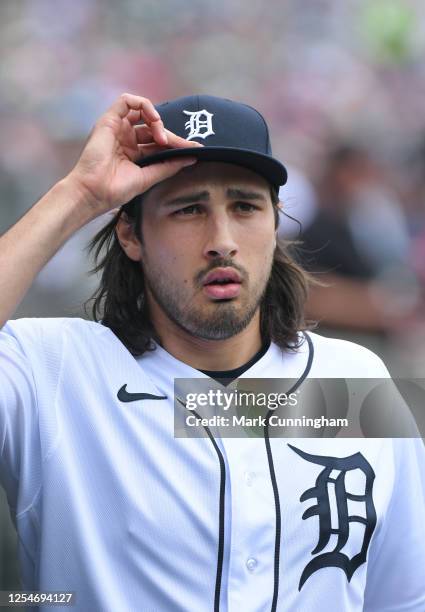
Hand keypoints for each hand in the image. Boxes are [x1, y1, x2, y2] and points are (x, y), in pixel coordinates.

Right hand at [67, 93, 200, 214]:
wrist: (94, 192)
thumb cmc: (115, 189)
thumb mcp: (148, 177)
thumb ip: (169, 166)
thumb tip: (191, 158)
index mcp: (133, 153)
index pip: (158, 142)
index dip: (175, 144)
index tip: (193, 150)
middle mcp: (125, 139)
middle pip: (153, 128)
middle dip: (170, 135)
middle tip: (184, 146)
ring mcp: (117, 129)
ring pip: (142, 112)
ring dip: (158, 121)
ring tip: (163, 138)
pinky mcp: (108, 120)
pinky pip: (127, 101)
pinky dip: (144, 105)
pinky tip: (154, 120)